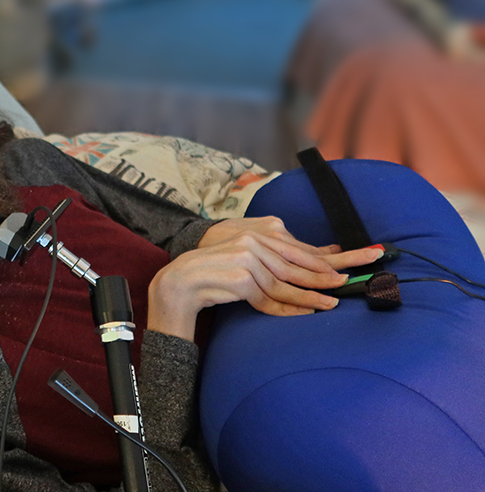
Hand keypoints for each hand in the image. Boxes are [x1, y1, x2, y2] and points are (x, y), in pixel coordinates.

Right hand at [147, 217, 383, 340]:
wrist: (183, 281)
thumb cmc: (219, 273)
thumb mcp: (249, 260)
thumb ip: (278, 260)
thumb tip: (320, 260)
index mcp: (262, 233)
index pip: (303, 249)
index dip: (333, 257)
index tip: (362, 256)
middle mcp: (257, 241)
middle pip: (300, 264)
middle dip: (330, 274)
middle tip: (354, 280)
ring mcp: (249, 258)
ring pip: (287, 283)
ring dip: (311, 297)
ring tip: (332, 304)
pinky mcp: (242, 277)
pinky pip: (269, 298)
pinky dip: (287, 309)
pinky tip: (304, 313)